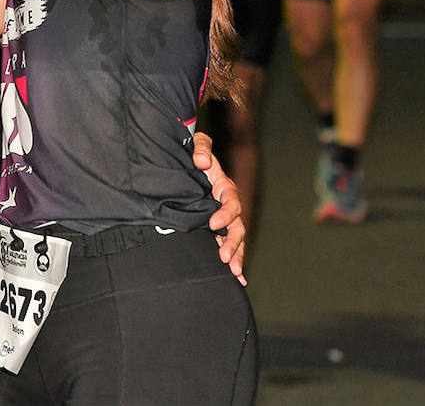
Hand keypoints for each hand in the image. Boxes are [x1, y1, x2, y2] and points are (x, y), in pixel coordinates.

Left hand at [193, 132, 246, 283]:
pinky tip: (237, 279)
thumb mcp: (196, 145)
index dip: (225, 214)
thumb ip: (200, 148)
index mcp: (224, 188)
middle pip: (237, 227)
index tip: (213, 224)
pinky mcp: (216, 230)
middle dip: (232, 243)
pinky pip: (228, 247)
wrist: (187, 164)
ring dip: (235, 255)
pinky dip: (234, 261)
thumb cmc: (192, 154)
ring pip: (235, 240)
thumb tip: (200, 161)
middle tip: (223, 257)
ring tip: (232, 272)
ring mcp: (224, 220)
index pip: (231, 202)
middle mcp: (227, 206)